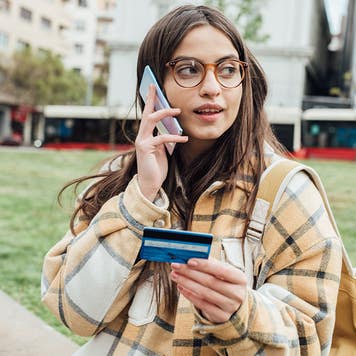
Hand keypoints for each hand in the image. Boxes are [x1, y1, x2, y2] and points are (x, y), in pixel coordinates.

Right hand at [135, 84, 187, 200]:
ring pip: (151, 120)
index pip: (147, 115)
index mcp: (145, 135)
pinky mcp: (146, 149)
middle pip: (146, 113)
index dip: (150, 101)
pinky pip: (161, 138)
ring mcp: (142, 141)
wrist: (149, 184)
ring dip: (164, 113)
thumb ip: (164, 139)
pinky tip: (184, 138)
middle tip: (156, 87)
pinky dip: (174, 137)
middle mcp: (141, 136)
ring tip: (177, 111)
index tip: (153, 88)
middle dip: (151, 99)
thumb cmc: (156, 167)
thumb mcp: (162, 150)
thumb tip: (173, 128)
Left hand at [170, 258, 246, 322]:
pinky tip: (180, 287)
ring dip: (187, 283)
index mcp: (239, 278)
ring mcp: (230, 307)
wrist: (232, 302)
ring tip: (175, 275)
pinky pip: (202, 305)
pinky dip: (190, 295)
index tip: (189, 260)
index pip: (222, 270)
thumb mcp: (222, 271)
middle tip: (176, 266)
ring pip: (205, 293)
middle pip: (210, 281)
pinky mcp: (222, 316)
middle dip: (190, 273)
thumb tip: (192, 253)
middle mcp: (237, 293)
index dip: (205, 265)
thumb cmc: (225, 281)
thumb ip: (210, 262)